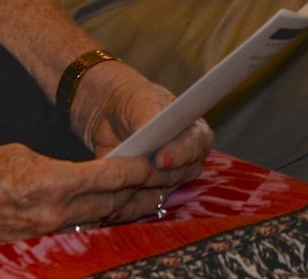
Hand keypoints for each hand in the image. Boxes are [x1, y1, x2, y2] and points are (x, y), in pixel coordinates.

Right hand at [0, 142, 154, 240]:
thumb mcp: (18, 153)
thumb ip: (53, 167)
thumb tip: (76, 176)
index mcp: (49, 183)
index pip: (106, 177)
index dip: (134, 170)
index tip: (152, 161)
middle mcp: (51, 212)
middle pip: (108, 203)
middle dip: (136, 191)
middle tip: (160, 179)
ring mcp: (42, 231)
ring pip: (93, 219)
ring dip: (119, 207)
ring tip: (142, 197)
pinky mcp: (33, 240)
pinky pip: (72, 228)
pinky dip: (92, 219)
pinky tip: (104, 211)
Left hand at [67, 60, 209, 222]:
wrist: (112, 116)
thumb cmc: (134, 101)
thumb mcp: (141, 101)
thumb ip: (148, 118)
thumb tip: (147, 134)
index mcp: (195, 132)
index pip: (195, 146)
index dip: (179, 154)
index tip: (161, 159)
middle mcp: (187, 160)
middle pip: (176, 175)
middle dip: (154, 176)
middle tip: (134, 174)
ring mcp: (169, 180)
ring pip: (158, 194)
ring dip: (138, 193)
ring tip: (117, 187)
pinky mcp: (149, 194)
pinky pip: (141, 206)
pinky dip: (127, 207)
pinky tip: (112, 206)